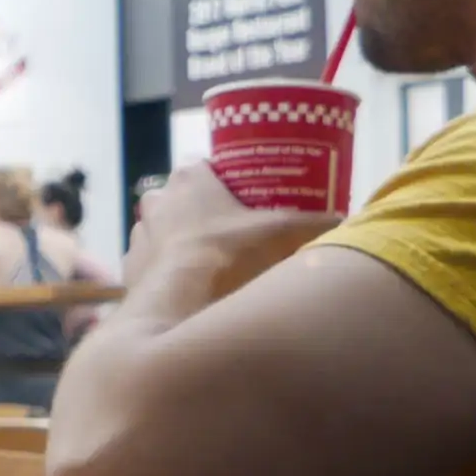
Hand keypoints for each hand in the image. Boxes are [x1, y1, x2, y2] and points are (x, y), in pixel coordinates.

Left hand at [126, 162, 336, 304]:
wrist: (180, 310)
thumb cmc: (230, 257)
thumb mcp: (284, 234)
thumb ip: (316, 223)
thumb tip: (345, 221)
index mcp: (188, 179)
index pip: (203, 164)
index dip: (223, 178)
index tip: (245, 195)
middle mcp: (156, 202)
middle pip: (183, 198)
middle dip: (205, 213)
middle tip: (236, 232)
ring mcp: (139, 238)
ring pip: (164, 233)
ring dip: (183, 244)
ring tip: (215, 265)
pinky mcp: (129, 273)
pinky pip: (152, 267)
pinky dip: (169, 275)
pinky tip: (191, 291)